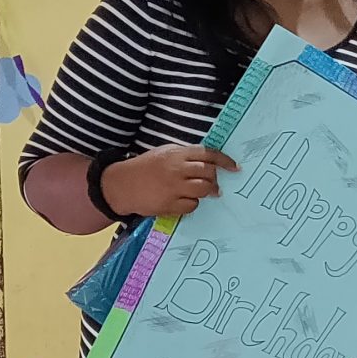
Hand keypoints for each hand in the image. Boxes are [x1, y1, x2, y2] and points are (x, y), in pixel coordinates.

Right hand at [102, 143, 236, 219]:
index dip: (224, 161)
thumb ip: (185, 156)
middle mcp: (176, 169)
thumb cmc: (144, 167)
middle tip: (215, 183)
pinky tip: (186, 200)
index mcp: (176, 153)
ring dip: (208, 191)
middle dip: (215, 179)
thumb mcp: (164, 153)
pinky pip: (192, 205)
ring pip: (203, 190)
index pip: (207, 154)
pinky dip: (193, 203)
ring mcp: (173, 188)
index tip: (235, 167)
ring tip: (205, 192)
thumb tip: (209, 162)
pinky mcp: (169, 204)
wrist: (121, 184)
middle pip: (208, 173)